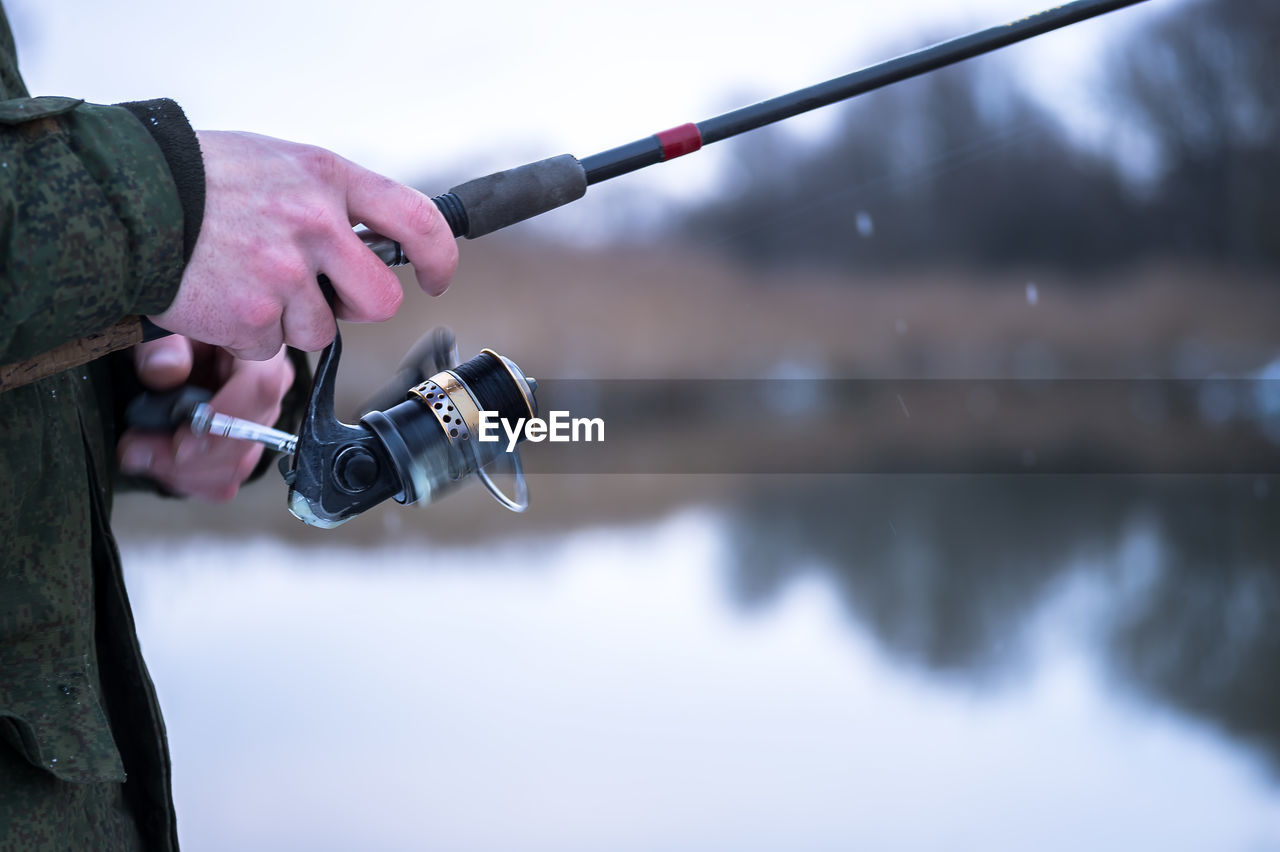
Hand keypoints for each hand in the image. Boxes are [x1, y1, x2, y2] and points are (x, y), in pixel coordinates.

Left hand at [117, 335, 295, 500]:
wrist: (164, 338)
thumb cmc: (167, 321)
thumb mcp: (156, 319)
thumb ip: (160, 342)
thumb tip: (166, 371)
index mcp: (259, 346)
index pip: (260, 388)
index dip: (222, 423)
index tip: (179, 445)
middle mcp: (269, 384)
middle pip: (249, 437)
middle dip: (190, 458)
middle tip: (135, 450)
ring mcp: (259, 417)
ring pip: (238, 464)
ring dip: (184, 472)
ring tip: (138, 453)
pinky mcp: (243, 441)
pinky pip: (228, 477)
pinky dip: (191, 480)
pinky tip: (159, 465)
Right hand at [150, 130, 458, 359]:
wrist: (127, 198)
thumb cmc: (203, 179)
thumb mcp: (279, 163)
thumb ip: (330, 200)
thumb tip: (372, 240)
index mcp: (328, 179)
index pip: (418, 221)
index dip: (438, 258)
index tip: (433, 277)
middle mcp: (315, 225)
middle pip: (381, 300)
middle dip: (357, 306)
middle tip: (324, 294)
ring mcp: (285, 275)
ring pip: (320, 331)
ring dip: (289, 320)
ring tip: (247, 280)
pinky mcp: (252, 318)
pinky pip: (269, 347)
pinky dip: (246, 333)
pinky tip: (222, 296)